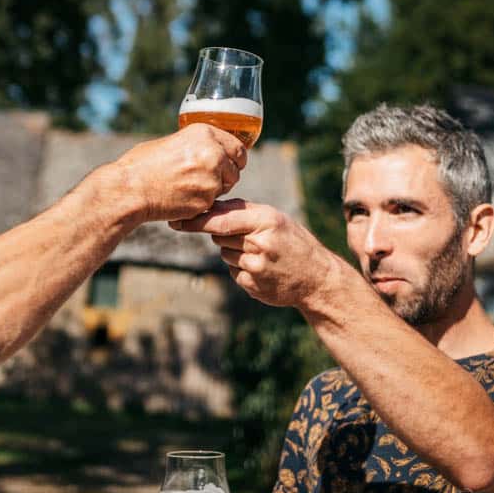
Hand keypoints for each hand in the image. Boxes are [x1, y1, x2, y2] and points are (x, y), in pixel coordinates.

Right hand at [112, 124, 246, 223]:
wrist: (130, 189)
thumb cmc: (143, 165)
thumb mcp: (172, 142)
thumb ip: (195, 145)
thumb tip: (209, 150)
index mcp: (205, 133)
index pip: (238, 148)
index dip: (235, 158)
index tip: (232, 164)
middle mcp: (213, 153)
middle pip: (236, 169)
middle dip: (226, 176)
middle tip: (209, 180)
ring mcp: (211, 178)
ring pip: (225, 188)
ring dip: (214, 190)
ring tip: (189, 188)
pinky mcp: (206, 200)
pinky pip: (213, 203)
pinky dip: (202, 203)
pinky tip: (183, 198)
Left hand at [171, 199, 342, 307]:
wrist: (316, 278)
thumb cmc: (292, 241)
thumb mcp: (275, 219)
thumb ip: (243, 211)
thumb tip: (209, 207)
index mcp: (266, 221)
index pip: (220, 221)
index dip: (196, 221)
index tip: (177, 221)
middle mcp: (260, 243)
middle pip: (219, 236)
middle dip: (225, 235)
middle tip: (249, 238)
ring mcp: (255, 267)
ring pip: (224, 254)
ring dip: (235, 252)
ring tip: (262, 255)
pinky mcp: (252, 285)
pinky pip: (232, 272)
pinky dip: (241, 269)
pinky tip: (263, 269)